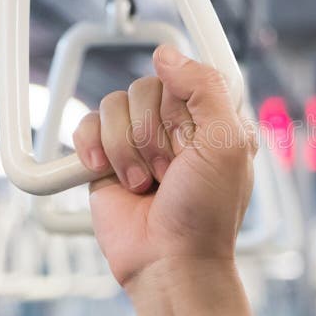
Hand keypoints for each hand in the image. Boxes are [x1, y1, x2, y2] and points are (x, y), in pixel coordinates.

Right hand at [72, 44, 255, 286]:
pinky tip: (108, 173)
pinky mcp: (105, 158)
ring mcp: (138, 141)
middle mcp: (174, 125)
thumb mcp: (228, 142)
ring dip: (128, 149)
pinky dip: (95, 148)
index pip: (184, 76)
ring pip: (114, 105)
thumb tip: (166, 55)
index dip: (181, 107)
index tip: (189, 139)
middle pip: (145, 88)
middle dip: (154, 135)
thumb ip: (205, 87)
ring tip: (146, 182)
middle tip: (169, 171)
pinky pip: (87, 125)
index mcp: (211, 117)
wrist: (168, 260)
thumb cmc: (206, 212)